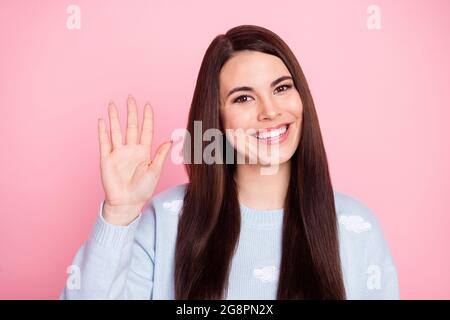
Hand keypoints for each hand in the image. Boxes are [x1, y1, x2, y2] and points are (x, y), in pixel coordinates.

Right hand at [97, 95, 171, 224]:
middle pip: (131, 126)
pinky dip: (103, 131)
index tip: (147, 105)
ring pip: (116, 131)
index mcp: (144, 152)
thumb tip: (169, 141)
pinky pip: (104, 142)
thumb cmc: (143, 190)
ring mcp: (118, 153)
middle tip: (130, 98)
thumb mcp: (155, 171)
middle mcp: (131, 150)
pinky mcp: (107, 159)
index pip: (146, 130)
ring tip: (113, 104)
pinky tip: (102, 120)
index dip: (147, 118)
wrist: (127, 203)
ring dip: (114, 117)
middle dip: (131, 112)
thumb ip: (160, 155)